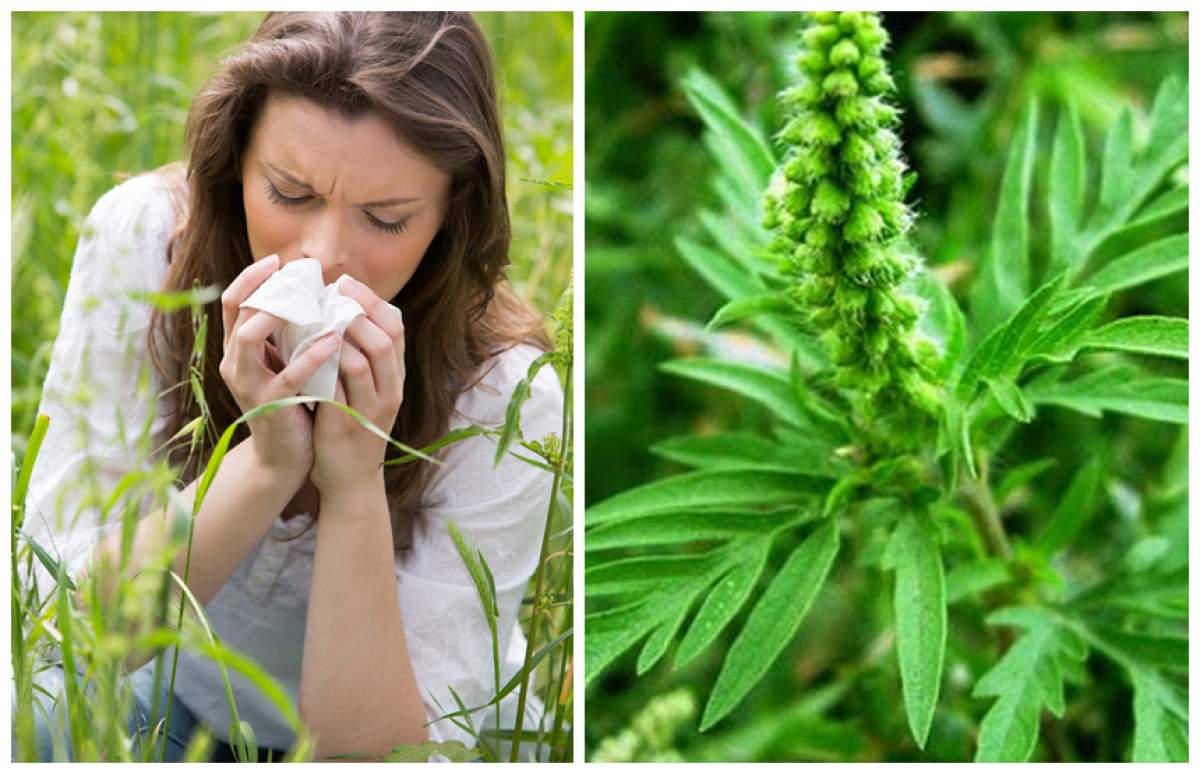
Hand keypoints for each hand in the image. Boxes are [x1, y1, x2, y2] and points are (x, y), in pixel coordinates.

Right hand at [219, 254, 339, 478]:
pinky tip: (334, 341)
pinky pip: (287, 376)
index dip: (251, 277)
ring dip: (278, 313)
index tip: (278, 260)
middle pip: (239, 311)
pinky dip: (311, 356)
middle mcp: (234, 363)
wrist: (285, 458)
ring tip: (310, 300)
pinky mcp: (269, 406)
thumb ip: (288, 334)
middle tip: (299, 274)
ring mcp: (247, 385)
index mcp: (238, 349)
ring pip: (249, 337)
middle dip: (267, 287)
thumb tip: (311, 293)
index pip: (233, 302)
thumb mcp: (284, 362)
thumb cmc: (291, 403)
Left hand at [311, 276, 405, 498]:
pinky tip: (306, 347)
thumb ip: (360, 357)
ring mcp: (372, 407)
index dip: (373, 302)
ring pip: (365, 358)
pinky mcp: (348, 422)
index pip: (396, 328)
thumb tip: (340, 314)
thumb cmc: (351, 426)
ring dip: (342, 332)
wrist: (349, 478)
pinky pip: (339, 385)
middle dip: (360, 308)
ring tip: (319, 312)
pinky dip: (324, 363)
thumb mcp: (366, 390)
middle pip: (387, 337)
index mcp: (395, 377)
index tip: (347, 283)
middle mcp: (391, 389)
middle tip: (334, 289)